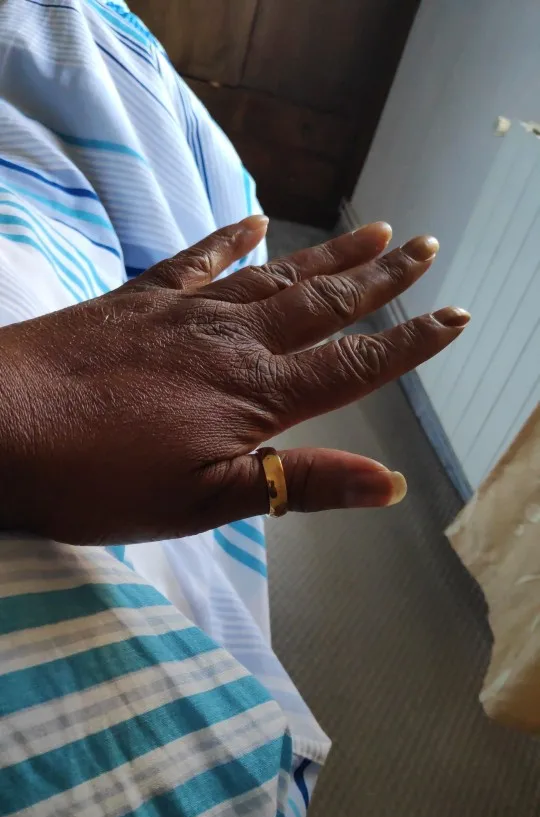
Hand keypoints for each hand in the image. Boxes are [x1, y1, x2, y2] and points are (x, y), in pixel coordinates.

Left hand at [0, 216, 468, 543]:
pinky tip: (254, 219)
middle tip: (423, 247)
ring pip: (273, 277)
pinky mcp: (137, 302)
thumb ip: (297, 486)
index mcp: (253, 396)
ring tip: (371, 231)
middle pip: (321, 305)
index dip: (408, 343)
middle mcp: (230, 342)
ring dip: (326, 256)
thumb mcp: (204, 502)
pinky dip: (229, 238)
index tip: (452, 316)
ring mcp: (183, 314)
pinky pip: (195, 260)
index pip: (351, 365)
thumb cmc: (96, 478)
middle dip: (380, 281)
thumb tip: (389, 485)